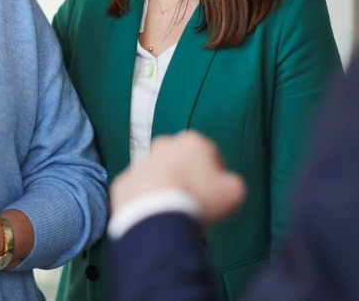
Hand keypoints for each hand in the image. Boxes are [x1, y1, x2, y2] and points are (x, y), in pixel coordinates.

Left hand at [111, 132, 245, 224]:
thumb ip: (232, 183)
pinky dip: (146, 201)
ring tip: (174, 213)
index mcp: (192, 141)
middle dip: (188, 178)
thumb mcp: (234, 191)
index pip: (210, 154)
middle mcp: (164, 145)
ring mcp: (141, 162)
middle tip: (195, 203)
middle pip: (182, 162)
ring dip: (166, 189)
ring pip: (159, 175)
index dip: (216, 175)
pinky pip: (140, 191)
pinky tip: (155, 216)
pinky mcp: (124, 181)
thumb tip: (226, 186)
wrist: (156, 214)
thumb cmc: (199, 198)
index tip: (216, 194)